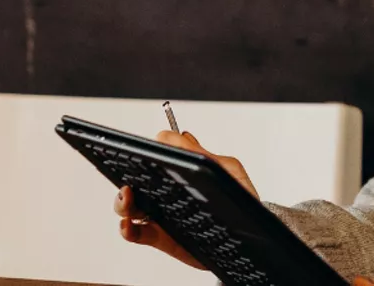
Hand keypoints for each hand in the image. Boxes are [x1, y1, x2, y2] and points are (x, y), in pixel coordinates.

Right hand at [111, 131, 259, 268]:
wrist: (251, 235)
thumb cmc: (242, 198)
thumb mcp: (229, 170)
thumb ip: (204, 155)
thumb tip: (180, 136)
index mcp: (182, 171)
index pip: (156, 157)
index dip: (147, 153)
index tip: (145, 152)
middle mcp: (167, 191)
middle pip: (136, 179)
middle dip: (126, 175)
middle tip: (130, 178)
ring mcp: (161, 213)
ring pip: (130, 205)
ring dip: (122, 201)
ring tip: (128, 197)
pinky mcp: (160, 237)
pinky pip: (135, 233)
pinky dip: (126, 229)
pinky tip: (129, 224)